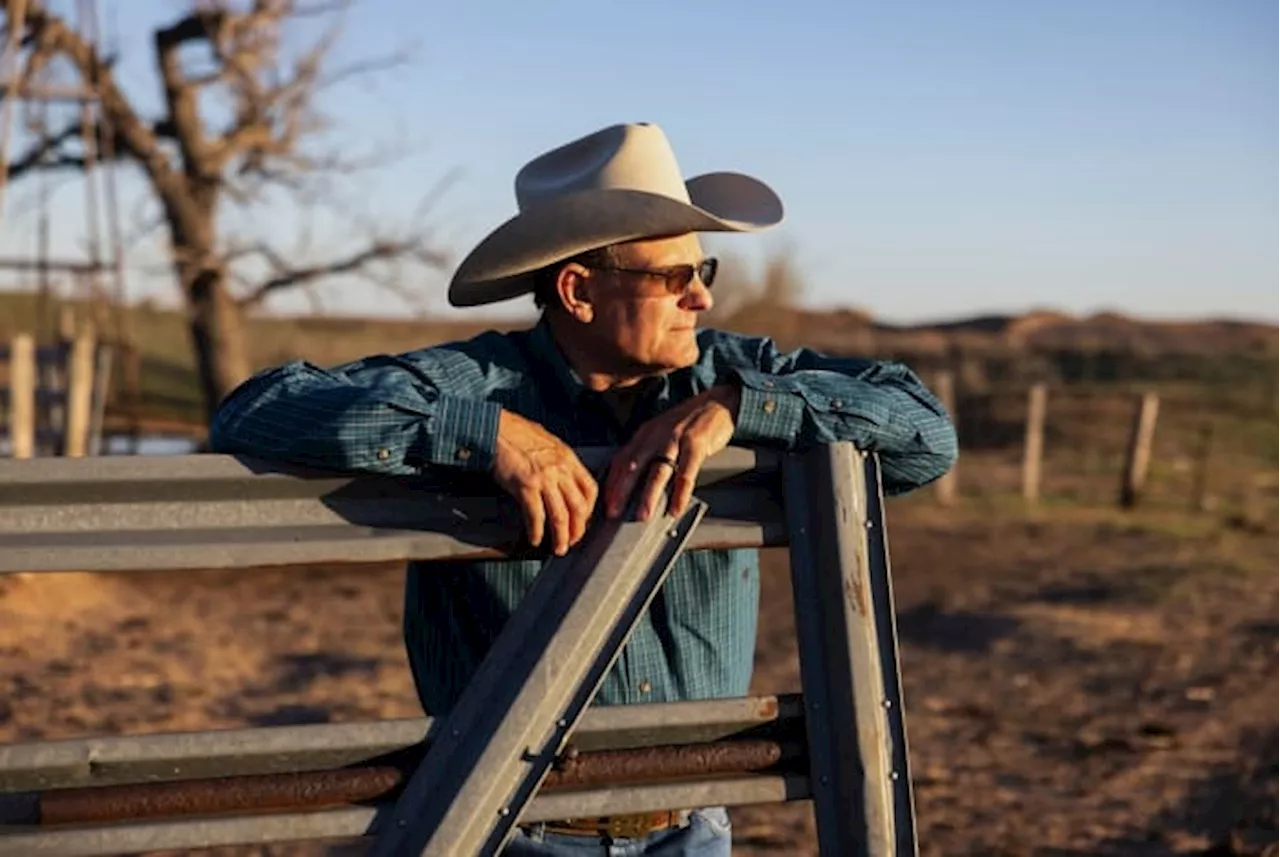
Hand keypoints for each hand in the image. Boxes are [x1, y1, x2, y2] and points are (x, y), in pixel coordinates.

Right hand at [492, 410, 598, 555]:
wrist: (495, 428)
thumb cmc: (515, 433)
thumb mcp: (547, 443)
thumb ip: (557, 462)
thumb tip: (560, 480)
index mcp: (567, 458)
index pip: (590, 488)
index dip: (590, 509)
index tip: (583, 520)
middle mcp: (560, 469)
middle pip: (579, 507)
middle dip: (578, 529)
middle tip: (573, 541)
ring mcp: (544, 478)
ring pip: (561, 515)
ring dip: (561, 536)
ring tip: (558, 548)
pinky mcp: (526, 486)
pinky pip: (535, 515)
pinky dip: (536, 531)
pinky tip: (534, 538)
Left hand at [604, 385, 740, 520]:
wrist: (717, 403)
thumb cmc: (688, 422)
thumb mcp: (660, 432)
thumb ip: (647, 452)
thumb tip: (632, 479)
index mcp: (645, 434)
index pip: (621, 459)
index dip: (611, 482)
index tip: (604, 502)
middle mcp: (656, 436)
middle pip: (633, 465)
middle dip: (621, 490)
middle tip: (613, 512)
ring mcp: (676, 440)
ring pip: (658, 470)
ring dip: (648, 495)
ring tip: (642, 515)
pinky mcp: (696, 444)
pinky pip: (687, 472)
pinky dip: (681, 492)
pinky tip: (676, 508)